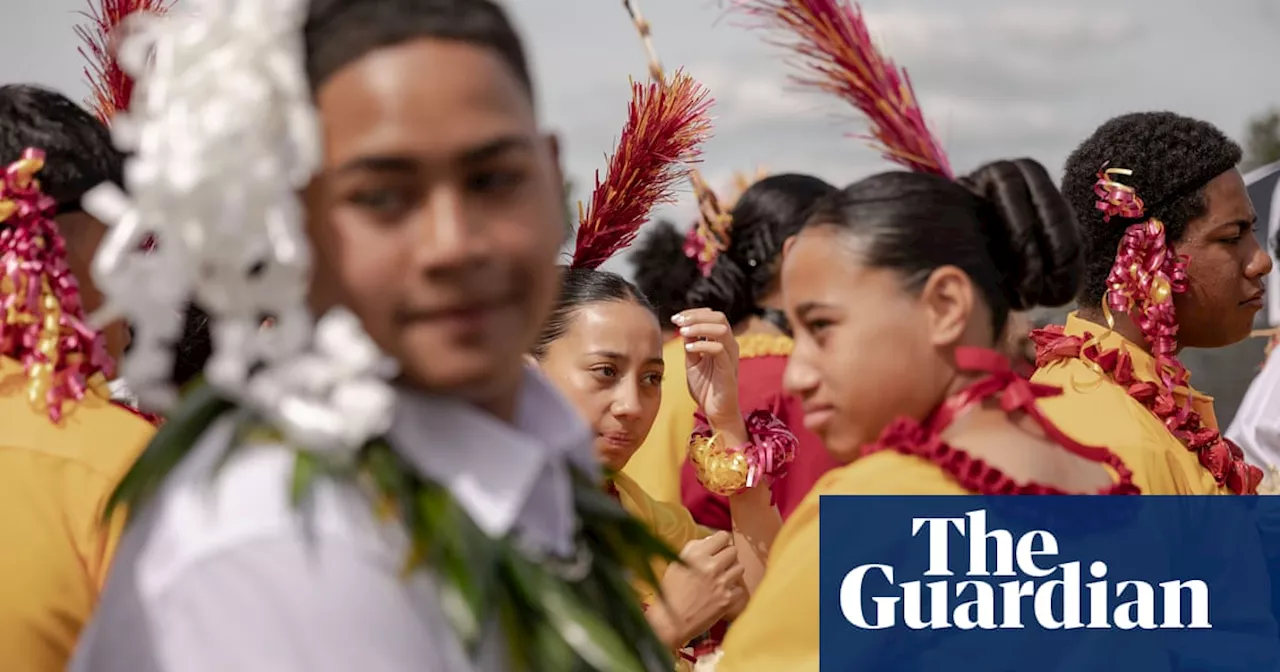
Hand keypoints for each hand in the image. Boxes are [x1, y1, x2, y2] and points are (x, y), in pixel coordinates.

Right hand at [653, 531, 745, 646]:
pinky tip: (722, 593)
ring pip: (740, 567)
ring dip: (732, 571)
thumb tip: (711, 540)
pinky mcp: (728, 599)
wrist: (670, 622)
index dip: (721, 541)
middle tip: (720, 564)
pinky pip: (740, 588)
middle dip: (727, 556)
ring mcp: (722, 583)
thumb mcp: (676, 563)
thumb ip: (694, 549)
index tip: (718, 547)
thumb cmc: (670, 592)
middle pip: (733, 551)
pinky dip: (733, 590)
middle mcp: (711, 566)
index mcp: (697, 554)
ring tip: (722, 578)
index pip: (723, 536)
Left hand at [676, 308, 739, 425]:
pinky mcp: (728, 369)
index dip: (694, 313)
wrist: (715, 411)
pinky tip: (688, 350)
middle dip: (696, 316)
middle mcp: (730, 346)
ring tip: (682, 332)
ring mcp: (731, 357)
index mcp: (722, 341)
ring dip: (699, 327)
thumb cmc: (706, 387)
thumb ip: (690, 344)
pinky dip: (701, 345)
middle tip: (677, 321)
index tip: (676, 318)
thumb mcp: (693, 361)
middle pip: (719, 317)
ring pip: (721, 329)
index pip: (712, 316)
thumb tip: (683, 326)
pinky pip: (718, 349)